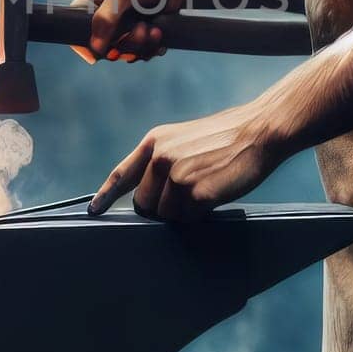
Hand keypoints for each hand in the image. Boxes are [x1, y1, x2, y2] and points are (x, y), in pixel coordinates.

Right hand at [75, 0, 182, 62]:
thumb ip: (106, 18)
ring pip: (124, 52)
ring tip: (153, 30)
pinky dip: (151, 48)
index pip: (74, 28)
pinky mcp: (142, 32)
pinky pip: (141, 52)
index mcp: (92, 1)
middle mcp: (105, 15)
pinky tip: (159, 33)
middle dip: (123, 45)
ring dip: (140, 46)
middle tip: (140, 31)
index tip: (101, 53)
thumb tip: (96, 49)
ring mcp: (124, 25)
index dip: (84, 45)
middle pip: (102, 47)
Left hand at [88, 100, 282, 219]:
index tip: (93, 210)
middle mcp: (160, 158)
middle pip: (144, 204)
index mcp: (155, 142)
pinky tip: (214, 194)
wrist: (259, 131)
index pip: (122, 174)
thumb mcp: (183, 140)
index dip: (106, 195)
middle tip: (188, 193)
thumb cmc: (225, 138)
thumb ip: (161, 162)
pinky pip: (188, 220)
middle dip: (161, 207)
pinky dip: (200, 215)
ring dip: (183, 212)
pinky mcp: (196, 193)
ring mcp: (177, 176)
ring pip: (166, 216)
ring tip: (205, 189)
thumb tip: (150, 193)